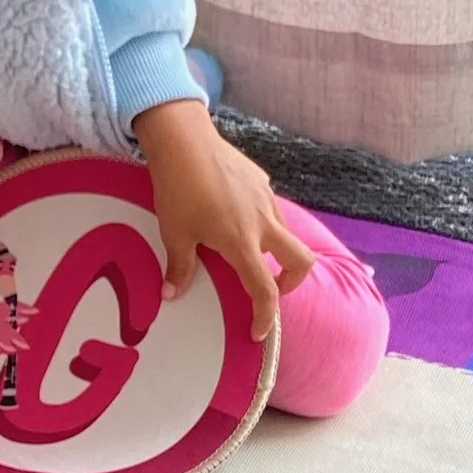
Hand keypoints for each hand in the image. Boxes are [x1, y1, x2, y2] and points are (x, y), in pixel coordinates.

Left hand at [136, 99, 314, 342]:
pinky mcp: (261, 181)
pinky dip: (265, 225)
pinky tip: (237, 218)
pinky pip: (272, 210)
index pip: (265, 290)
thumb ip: (180, 267)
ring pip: (286, 234)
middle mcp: (264, 223)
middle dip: (291, 282)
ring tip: (248, 254)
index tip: (258, 332)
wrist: (184, 140)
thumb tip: (171, 294)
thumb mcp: (174, 233)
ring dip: (277, 252)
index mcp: (243, 243)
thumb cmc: (178, 189)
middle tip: (269, 289)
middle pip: (301, 261)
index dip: (265, 316)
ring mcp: (266, 199)